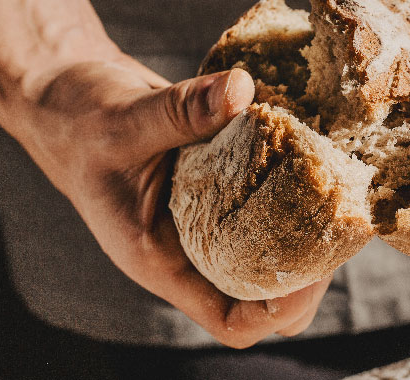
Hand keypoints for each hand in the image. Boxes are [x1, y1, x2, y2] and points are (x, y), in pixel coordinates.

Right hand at [16, 51, 329, 346]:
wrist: (71, 100)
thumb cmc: (79, 122)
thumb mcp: (123, 119)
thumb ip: (181, 110)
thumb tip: (242, 91)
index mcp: (162, 259)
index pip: (231, 319)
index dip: (278, 309)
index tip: (315, 269)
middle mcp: (192, 247)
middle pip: (265, 294)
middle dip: (308, 271)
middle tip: (338, 223)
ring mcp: (209, 218)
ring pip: (271, 247)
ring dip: (307, 228)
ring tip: (336, 190)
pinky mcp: (221, 185)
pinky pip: (265, 200)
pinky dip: (292, 187)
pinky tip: (314, 154)